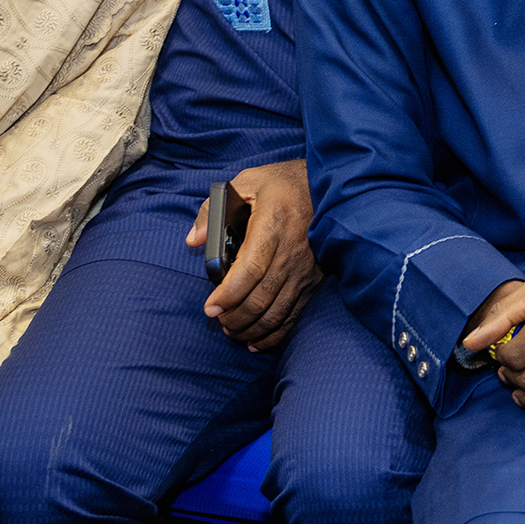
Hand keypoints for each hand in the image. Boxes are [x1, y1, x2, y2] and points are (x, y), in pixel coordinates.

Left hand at [186, 160, 321, 349]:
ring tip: (232, 331)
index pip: (251, 269)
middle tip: (218, 320)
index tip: (210, 308)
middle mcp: (291, 251)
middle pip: (262, 297)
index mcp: (272, 225)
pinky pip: (294, 315)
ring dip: (252, 328)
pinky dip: (275, 334)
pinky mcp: (313, 281)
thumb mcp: (247, 182)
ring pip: (277, 311)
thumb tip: (194, 239)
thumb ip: (214, 209)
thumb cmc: (283, 184)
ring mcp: (305, 270)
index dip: (229, 293)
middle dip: (236, 317)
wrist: (331, 188)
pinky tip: (256, 341)